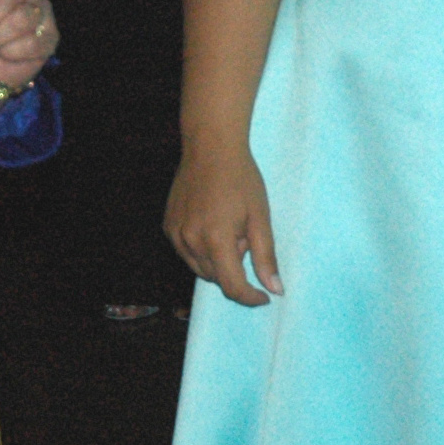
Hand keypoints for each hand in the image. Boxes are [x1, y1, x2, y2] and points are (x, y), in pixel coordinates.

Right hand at [164, 142, 280, 307]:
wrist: (210, 147)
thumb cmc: (241, 179)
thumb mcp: (261, 218)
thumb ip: (265, 257)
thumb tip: (275, 290)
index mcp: (216, 240)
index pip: (232, 287)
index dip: (250, 297)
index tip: (264, 296)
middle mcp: (190, 241)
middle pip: (216, 278)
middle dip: (235, 268)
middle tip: (245, 235)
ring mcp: (175, 234)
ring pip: (200, 268)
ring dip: (217, 261)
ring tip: (228, 226)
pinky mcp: (167, 226)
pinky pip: (186, 252)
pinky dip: (201, 250)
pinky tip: (212, 223)